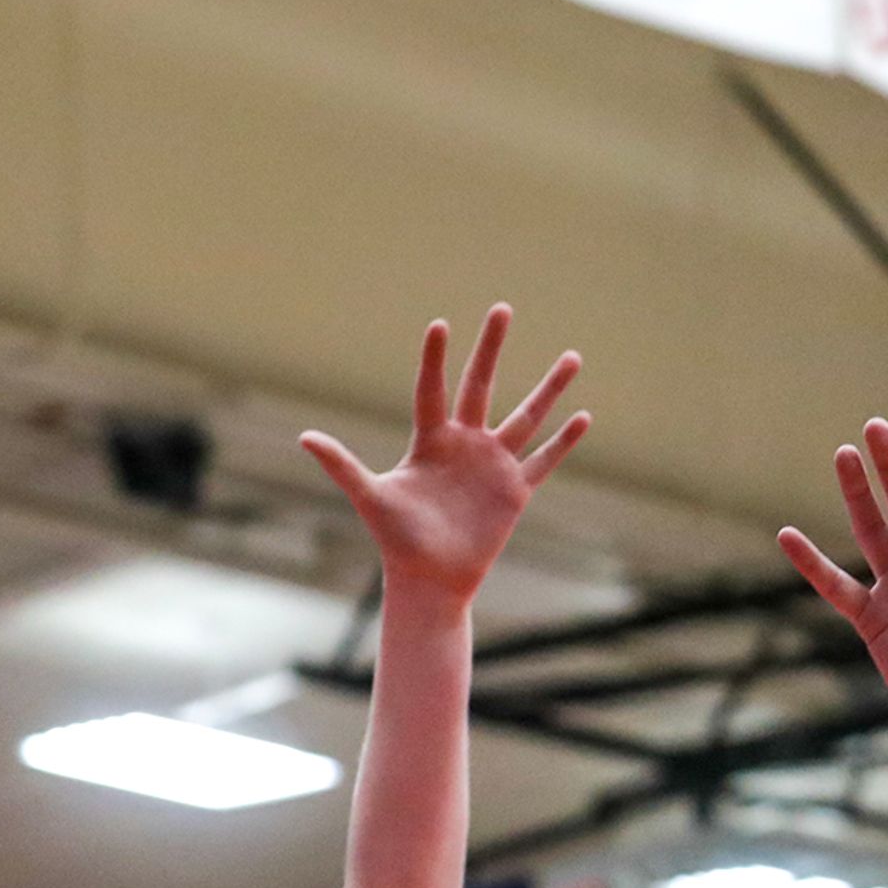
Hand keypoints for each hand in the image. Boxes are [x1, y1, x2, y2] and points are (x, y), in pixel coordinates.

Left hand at [302, 306, 589, 601]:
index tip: (441, 324)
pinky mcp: (515, 490)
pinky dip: (564, 441)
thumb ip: (342, 465)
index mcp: (430, 441)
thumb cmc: (396, 540)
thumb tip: (304, 437)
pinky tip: (583, 416)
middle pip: (481, 385)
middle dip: (492, 348)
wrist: (430, 579)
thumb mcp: (370, 497)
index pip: (432, 389)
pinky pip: (544, 459)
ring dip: (549, 388)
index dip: (436, 359)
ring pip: (526, 416)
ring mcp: (493, 464)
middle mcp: (464, 444)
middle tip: (502, 309)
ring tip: (572, 356)